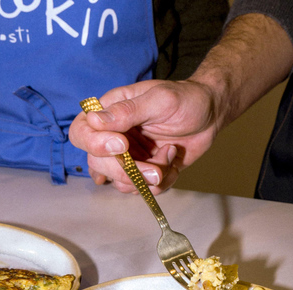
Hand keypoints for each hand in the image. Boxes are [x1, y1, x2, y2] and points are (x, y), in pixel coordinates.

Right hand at [69, 79, 220, 193]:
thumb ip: (128, 111)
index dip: (95, 144)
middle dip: (128, 171)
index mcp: (110, 112)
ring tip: (169, 154)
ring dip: (147, 178)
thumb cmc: (186, 99)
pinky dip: (161, 182)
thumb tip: (95, 120)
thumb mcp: (160, 99)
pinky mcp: (143, 171)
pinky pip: (142, 189)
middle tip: (155, 169)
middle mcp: (112, 136)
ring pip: (119, 181)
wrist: (211, 114)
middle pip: (98, 164)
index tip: (122, 145)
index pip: (81, 133)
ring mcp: (127, 156)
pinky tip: (172, 162)